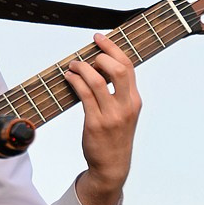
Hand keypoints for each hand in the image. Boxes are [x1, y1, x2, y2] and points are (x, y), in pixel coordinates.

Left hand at [65, 33, 139, 204]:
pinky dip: (74, 81)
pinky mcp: (95, 123)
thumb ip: (118, 92)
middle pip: (118, 69)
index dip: (113, 48)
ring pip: (97, 80)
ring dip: (81, 68)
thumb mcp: (124, 113)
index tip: (99, 38)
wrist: (112, 166)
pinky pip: (84, 95)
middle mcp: (126, 106)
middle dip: (100, 55)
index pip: (128, 66)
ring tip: (73, 66)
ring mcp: (111, 115)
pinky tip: (69, 78)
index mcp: (134, 100)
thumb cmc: (115, 137)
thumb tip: (101, 66)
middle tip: (88, 55)